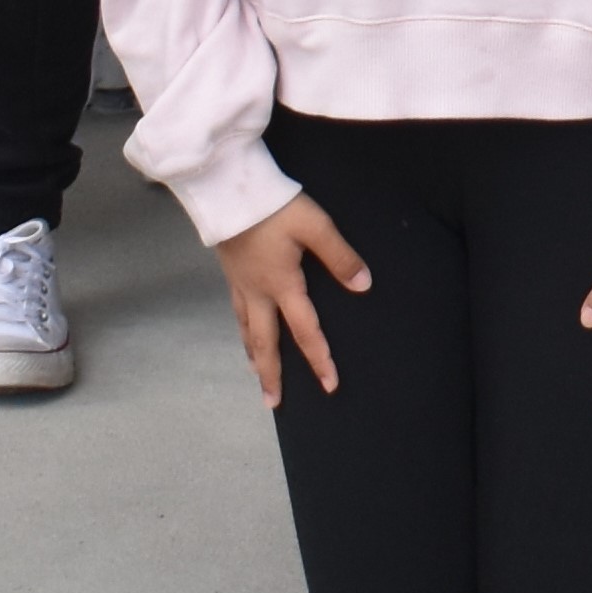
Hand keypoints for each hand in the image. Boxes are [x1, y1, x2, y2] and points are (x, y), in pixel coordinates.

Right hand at [218, 195, 368, 406]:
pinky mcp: (230, 272)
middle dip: (271, 374)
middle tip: (272, 403)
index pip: (305, 330)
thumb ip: (340, 256)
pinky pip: (237, 312)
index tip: (329, 385)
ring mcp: (241, 284)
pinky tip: (245, 330)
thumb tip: (364, 285)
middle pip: (265, 342)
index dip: (319, 358)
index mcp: (282, 285)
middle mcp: (259, 292)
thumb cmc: (273, 207)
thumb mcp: (314, 226)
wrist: (227, 190)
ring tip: (257, 374)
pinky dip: (242, 330)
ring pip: (247, 329)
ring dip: (254, 355)